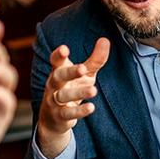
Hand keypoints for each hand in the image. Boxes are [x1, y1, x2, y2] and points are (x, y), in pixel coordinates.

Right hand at [36, 37, 109, 158]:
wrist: (54, 118)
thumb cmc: (71, 88)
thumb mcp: (85, 74)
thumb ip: (94, 59)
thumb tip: (105, 40)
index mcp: (59, 71)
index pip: (55, 61)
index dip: (58, 55)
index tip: (64, 49)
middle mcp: (54, 85)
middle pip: (58, 76)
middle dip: (70, 72)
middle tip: (83, 68)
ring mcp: (55, 100)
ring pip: (63, 95)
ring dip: (78, 92)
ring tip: (94, 90)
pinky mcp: (59, 116)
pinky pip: (68, 113)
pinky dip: (79, 111)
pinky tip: (91, 107)